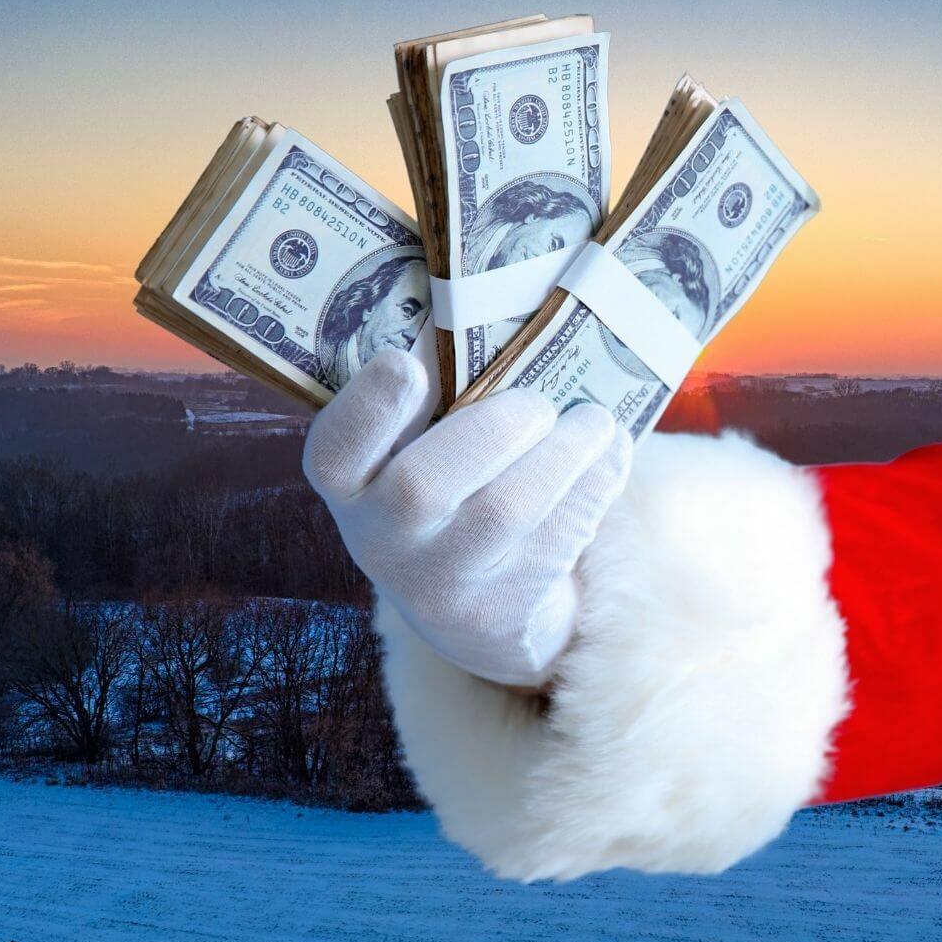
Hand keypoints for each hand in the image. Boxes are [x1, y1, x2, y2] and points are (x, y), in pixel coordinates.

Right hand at [302, 349, 632, 686]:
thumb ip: (438, 406)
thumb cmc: (451, 494)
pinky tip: (609, 458)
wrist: (476, 614)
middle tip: (539, 405)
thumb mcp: (417, 457)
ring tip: (595, 422)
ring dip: (565, 454)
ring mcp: (440, 584)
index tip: (406, 364)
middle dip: (495, 428)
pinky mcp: (500, 611)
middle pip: (422, 486)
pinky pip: (556, 541)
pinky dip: (595, 487)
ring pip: (505, 512)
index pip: (333, 454)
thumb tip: (504, 327)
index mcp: (349, 487)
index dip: (367, 408)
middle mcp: (381, 541)